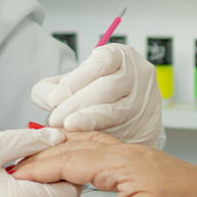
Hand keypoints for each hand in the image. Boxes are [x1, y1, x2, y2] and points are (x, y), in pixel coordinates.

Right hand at [9, 132, 196, 196]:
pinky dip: (75, 148)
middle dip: (37, 157)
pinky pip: (96, 147)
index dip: (35, 170)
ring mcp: (130, 155)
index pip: (64, 162)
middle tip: (11, 168)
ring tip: (32, 155)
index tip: (10, 177)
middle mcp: (121, 152)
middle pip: (69, 148)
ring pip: (82, 144)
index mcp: (117, 162)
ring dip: (55, 149)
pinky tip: (74, 153)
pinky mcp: (138, 163)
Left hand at [30, 43, 161, 146]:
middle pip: (106, 88)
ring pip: (116, 111)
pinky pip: (125, 131)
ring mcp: (147, 101)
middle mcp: (138, 75)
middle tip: (56, 119)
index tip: (54, 98)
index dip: (75, 80)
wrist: (125, 110)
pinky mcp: (149, 126)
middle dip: (76, 104)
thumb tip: (46, 98)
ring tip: (68, 127)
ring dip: (88, 121)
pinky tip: (86, 141)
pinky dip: (102, 136)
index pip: (100, 62)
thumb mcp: (74, 81)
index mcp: (121, 56)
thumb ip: (54, 86)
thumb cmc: (96, 92)